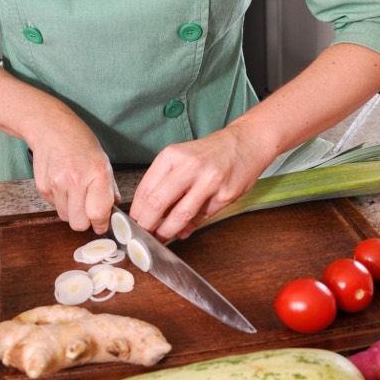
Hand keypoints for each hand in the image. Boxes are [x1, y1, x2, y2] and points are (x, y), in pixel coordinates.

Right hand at [29, 113, 119, 233]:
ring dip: (72, 211)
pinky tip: (63, 185)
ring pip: (65, 217)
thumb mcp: (103, 160)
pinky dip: (60, 201)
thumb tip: (113, 211)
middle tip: (88, 209)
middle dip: (85, 221)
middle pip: (79, 224)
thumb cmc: (80, 142)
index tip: (102, 223)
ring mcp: (56, 183)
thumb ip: (109, 188)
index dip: (102, 223)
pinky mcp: (42, 186)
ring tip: (74, 192)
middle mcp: (76, 180)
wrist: (51, 127)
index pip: (98, 213)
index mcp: (97, 173)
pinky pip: (54, 206)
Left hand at [129, 122, 266, 241]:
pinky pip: (202, 217)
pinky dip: (189, 228)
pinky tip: (183, 231)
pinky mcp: (225, 194)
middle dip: (146, 225)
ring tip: (160, 238)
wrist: (247, 141)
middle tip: (142, 235)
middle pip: (157, 203)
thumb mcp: (182, 157)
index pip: (145, 189)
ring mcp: (208, 180)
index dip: (135, 211)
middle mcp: (189, 166)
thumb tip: (150, 212)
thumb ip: (166, 182)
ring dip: (166, 231)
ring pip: (180, 215)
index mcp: (172, 155)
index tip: (132, 223)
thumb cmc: (211, 151)